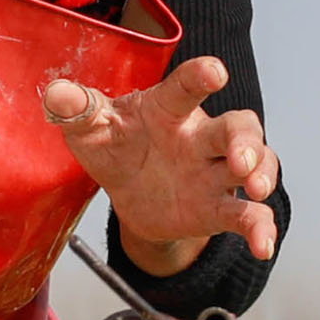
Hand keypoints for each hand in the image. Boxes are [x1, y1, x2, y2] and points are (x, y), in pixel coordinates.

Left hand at [43, 56, 274, 277]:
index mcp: (168, 109)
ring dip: (261, 174)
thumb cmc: (116, 146)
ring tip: (256, 190)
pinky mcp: (218, 207)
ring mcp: (214, 172)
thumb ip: (77, 110)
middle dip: (245, 140)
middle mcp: (200, 136)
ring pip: (255, 164)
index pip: (186, 89)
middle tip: (241, 158)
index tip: (214, 72)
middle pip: (237, 127)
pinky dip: (260, 229)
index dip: (200, 77)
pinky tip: (262, 247)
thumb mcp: (91, 129)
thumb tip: (57, 93)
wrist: (129, 192)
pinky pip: (246, 215)